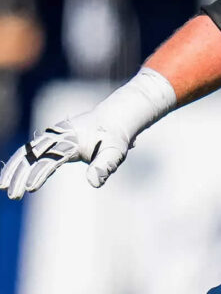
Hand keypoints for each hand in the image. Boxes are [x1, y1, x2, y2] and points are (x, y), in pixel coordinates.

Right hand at [0, 113, 130, 199]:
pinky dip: (19, 162)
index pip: (52, 157)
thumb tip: (94, 183)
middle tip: (13, 195)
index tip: (30, 189)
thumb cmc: (115, 138)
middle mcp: (60, 135)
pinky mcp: (51, 138)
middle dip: (21, 174)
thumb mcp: (115, 152)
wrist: (114, 119)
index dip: (40, 172)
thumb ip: (105, 166)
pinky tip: (11, 176)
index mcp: (74, 138)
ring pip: (28, 151)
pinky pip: (31, 150)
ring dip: (14, 168)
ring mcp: (53, 135)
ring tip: (4, 187)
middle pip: (34, 153)